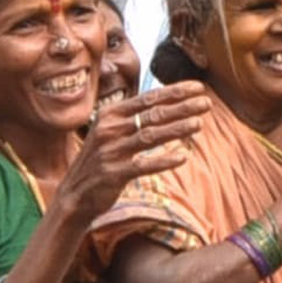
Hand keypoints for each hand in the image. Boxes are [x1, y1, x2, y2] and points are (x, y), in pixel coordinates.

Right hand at [56, 81, 209, 220]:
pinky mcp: (113, 173)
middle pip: (153, 114)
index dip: (175, 92)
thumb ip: (135, 117)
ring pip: (150, 136)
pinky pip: (144, 165)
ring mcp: (110, 151)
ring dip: (177, 129)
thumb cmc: (101, 159)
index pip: (149, 98)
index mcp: (110, 114)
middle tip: (206, 103)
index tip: (199, 87)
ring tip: (199, 124)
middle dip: (182, 107)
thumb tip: (169, 101)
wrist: (75, 195)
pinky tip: (183, 157)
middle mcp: (109, 129)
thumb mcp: (112, 132)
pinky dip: (164, 161)